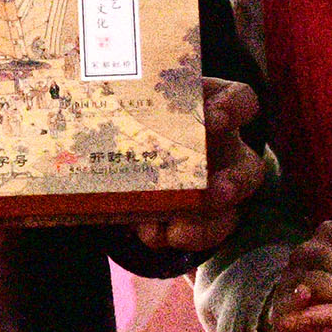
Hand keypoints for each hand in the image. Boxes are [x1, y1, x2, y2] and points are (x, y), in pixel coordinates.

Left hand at [132, 78, 270, 258]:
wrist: (128, 142)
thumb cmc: (138, 111)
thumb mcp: (136, 99)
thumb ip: (122, 100)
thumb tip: (81, 95)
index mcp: (213, 109)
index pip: (242, 101)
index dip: (233, 109)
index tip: (211, 118)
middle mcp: (226, 148)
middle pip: (250, 167)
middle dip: (234, 183)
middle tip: (215, 191)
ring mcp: (220, 185)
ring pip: (233, 209)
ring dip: (207, 223)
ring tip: (176, 232)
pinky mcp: (207, 215)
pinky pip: (207, 233)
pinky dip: (180, 237)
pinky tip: (153, 235)